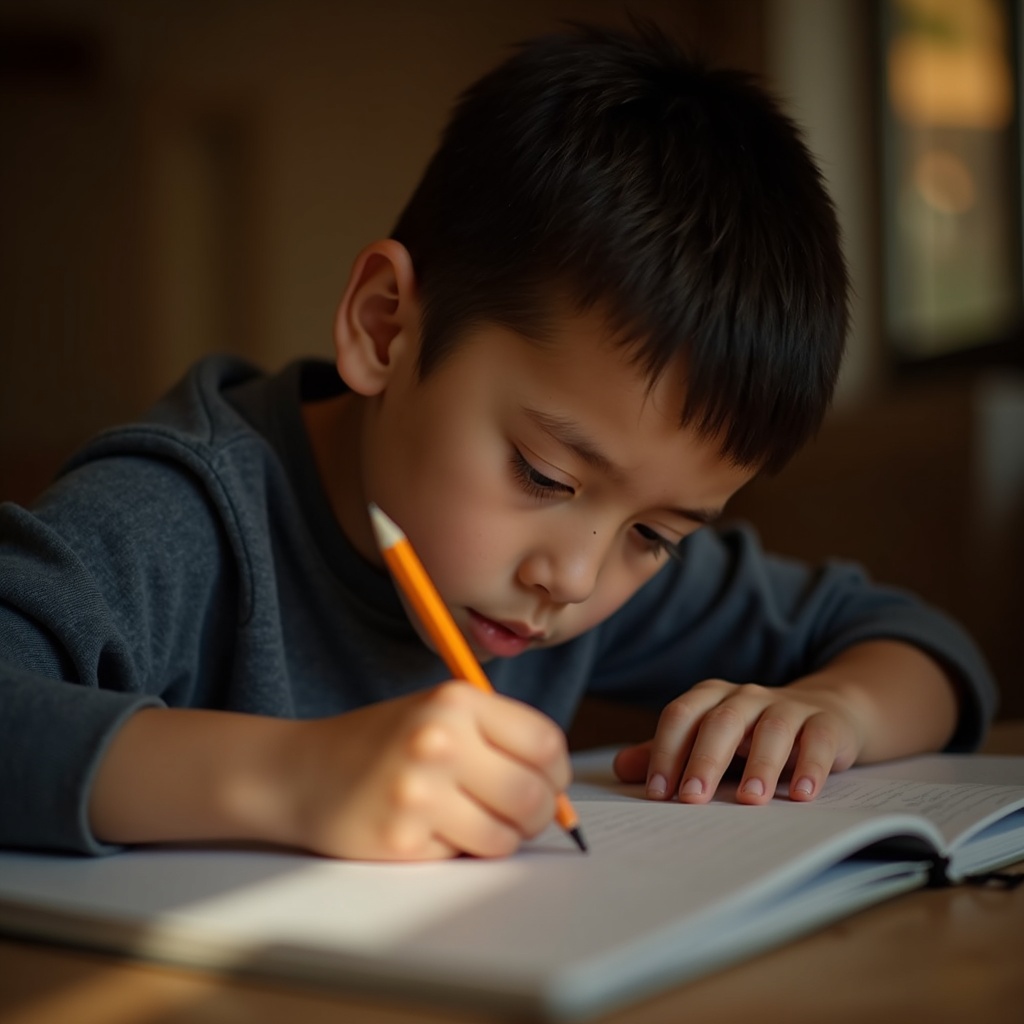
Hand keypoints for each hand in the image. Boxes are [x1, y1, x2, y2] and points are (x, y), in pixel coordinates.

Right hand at [285, 683, 571, 859]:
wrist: (302, 770)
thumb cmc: (382, 742)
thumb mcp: (439, 712)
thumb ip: (498, 737)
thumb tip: (561, 788)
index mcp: (456, 700)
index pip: (545, 743)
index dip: (556, 772)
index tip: (548, 782)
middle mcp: (440, 739)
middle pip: (534, 795)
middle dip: (538, 813)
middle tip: (520, 813)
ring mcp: (420, 791)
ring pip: (507, 835)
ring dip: (501, 836)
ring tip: (473, 820)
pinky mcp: (403, 838)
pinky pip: (467, 856)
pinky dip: (462, 849)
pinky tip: (434, 829)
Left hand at [611, 679, 864, 804]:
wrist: (826, 713)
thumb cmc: (753, 735)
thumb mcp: (709, 740)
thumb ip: (669, 753)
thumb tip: (621, 769)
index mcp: (711, 698)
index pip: (681, 716)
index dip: (665, 751)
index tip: (657, 791)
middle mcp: (746, 697)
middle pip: (721, 721)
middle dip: (704, 760)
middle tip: (692, 799)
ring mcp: (788, 706)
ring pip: (772, 728)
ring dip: (761, 763)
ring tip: (751, 800)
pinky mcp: (825, 723)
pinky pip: (818, 739)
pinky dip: (810, 765)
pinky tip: (802, 794)